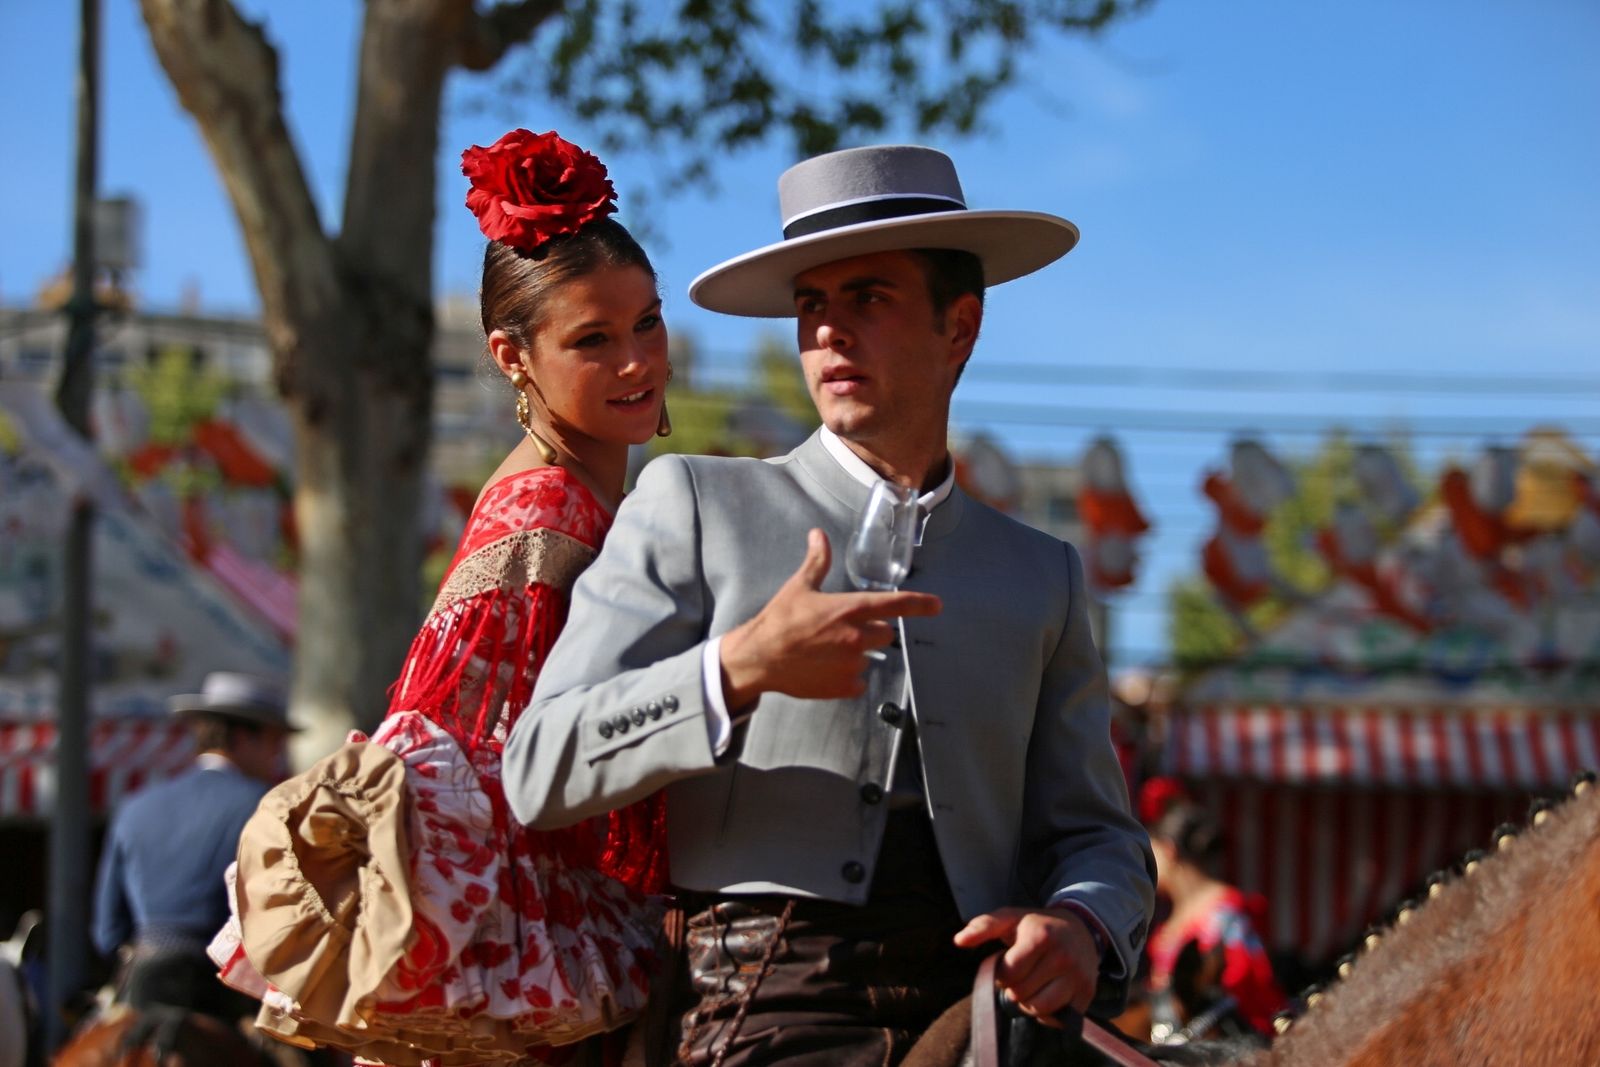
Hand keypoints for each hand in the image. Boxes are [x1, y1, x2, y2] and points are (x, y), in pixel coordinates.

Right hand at [719, 528, 940, 708]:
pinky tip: (825, 668)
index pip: (895, 604)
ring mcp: (852, 665)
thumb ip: (817, 561)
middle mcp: (856, 637)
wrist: (759, 658)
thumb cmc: (779, 620)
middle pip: (885, 633)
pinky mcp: (844, 687)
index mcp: (849, 609)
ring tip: (827, 650)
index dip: (920, 604)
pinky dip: (847, 676)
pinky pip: (858, 681)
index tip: (937, 606)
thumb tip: (818, 535)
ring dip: (855, 653)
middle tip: (844, 629)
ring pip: (868, 657)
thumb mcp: (799, 587)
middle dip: (872, 630)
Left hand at [954, 907, 1099, 1023]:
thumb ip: (983, 926)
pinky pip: (1057, 1018)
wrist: (1080, 928)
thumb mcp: (1010, 918)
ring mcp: (1078, 977)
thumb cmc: (1037, 925)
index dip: (1003, 972)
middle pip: (1021, 994)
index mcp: (1041, 936)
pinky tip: (1048, 992)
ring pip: (1039, 1009)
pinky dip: (1048, 1012)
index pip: (1008, 974)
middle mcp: (1063, 957)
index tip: (1009, 962)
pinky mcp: (1087, 994)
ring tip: (1032, 985)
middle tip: (1023, 973)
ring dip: (1029, 1002)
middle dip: (1015, 987)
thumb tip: (959, 941)